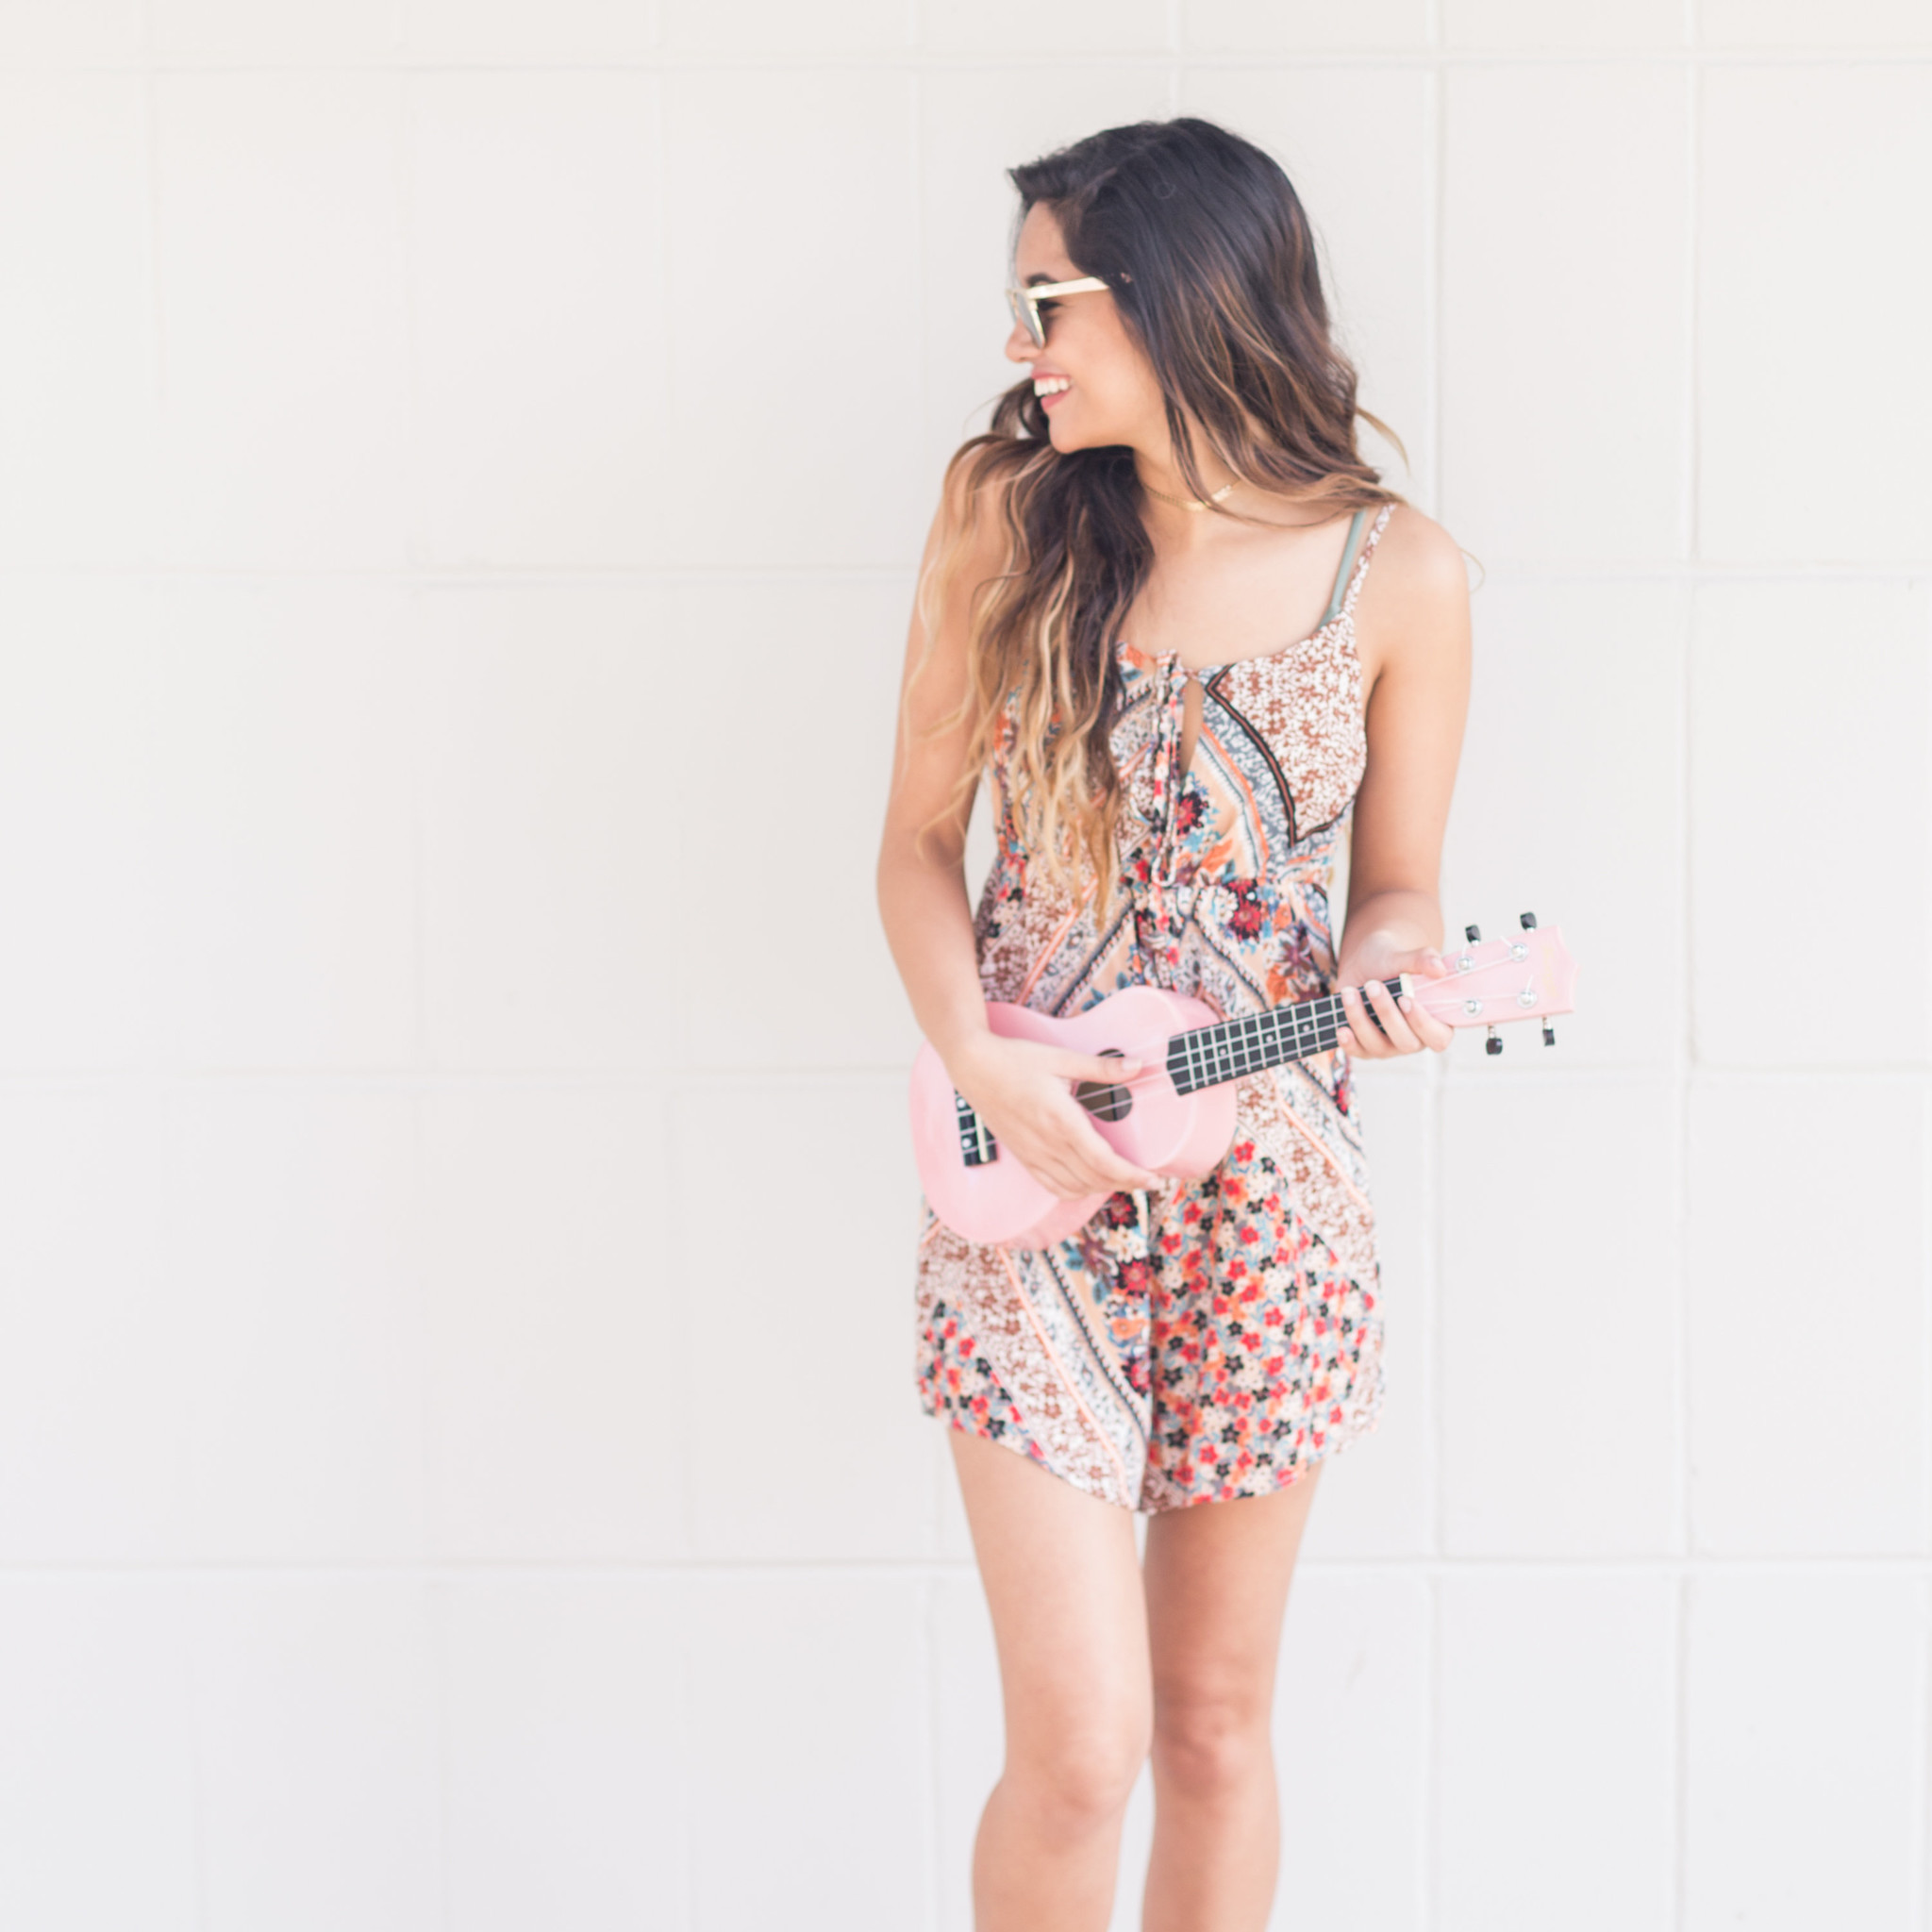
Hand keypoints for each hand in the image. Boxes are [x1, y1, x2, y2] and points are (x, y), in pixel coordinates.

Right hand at [943, 1030, 1164, 1200]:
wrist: (974, 1066)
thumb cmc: (1015, 1059)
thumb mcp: (1062, 1058)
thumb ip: (1102, 1068)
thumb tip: (1138, 1067)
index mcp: (1061, 1121)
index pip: (1104, 1162)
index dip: (1132, 1175)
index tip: (1153, 1179)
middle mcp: (1047, 1144)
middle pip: (1095, 1179)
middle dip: (1126, 1184)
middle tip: (1148, 1181)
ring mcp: (1033, 1154)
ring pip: (1075, 1187)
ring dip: (1102, 1188)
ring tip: (1122, 1180)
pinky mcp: (1023, 1156)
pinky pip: (1052, 1186)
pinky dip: (1075, 1191)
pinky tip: (1088, 1183)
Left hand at [1334, 940, 1455, 1058]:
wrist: (1365, 965)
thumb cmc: (1392, 963)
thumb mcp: (1405, 957)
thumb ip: (1424, 960)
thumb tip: (1439, 968)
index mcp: (1435, 1021)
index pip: (1439, 1037)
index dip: (1424, 1024)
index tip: (1406, 999)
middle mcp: (1415, 1038)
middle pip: (1406, 1043)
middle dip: (1387, 1015)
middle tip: (1374, 985)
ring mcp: (1390, 1045)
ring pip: (1379, 1046)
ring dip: (1362, 1020)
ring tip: (1350, 992)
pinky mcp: (1366, 1045)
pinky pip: (1359, 1052)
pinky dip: (1349, 1042)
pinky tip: (1341, 1028)